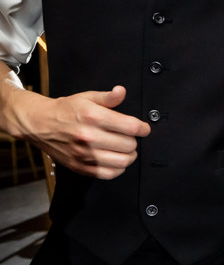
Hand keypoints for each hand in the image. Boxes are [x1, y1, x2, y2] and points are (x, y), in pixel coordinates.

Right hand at [10, 85, 148, 178]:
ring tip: (126, 149)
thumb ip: (108, 97)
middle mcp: (88, 136)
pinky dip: (118, 168)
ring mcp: (84, 154)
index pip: (131, 127)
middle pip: (129, 145)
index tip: (143, 128)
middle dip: (134, 140)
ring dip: (129, 155)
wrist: (39, 124)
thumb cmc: (65, 110)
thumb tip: (122, 92)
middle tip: (130, 137)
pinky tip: (116, 159)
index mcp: (92, 116)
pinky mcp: (80, 166)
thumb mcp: (87, 97)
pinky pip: (109, 173)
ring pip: (122, 161)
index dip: (143, 128)